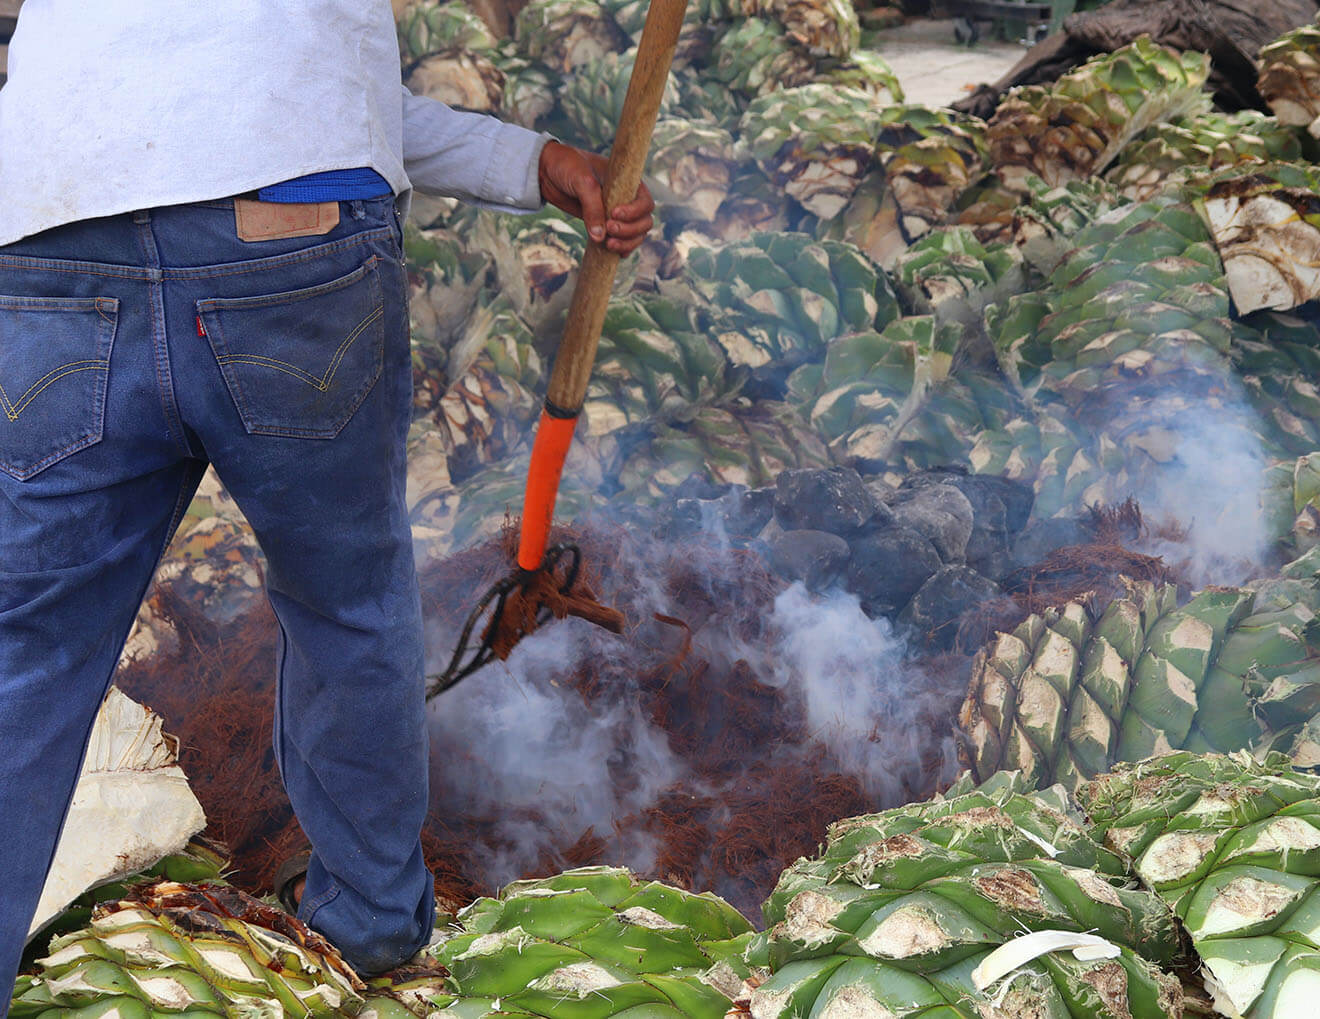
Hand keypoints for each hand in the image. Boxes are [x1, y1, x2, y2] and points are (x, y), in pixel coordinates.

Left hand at [537, 140, 654, 255]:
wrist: (547, 171)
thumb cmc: (568, 167)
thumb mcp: (582, 182)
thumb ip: (592, 207)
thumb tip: (600, 237)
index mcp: (627, 182)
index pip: (645, 202)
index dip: (634, 212)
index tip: (614, 214)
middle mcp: (627, 199)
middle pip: (644, 222)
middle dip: (630, 231)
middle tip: (609, 230)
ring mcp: (618, 213)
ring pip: (636, 234)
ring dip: (627, 243)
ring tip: (608, 244)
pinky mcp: (606, 224)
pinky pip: (622, 241)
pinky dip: (621, 249)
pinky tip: (612, 252)